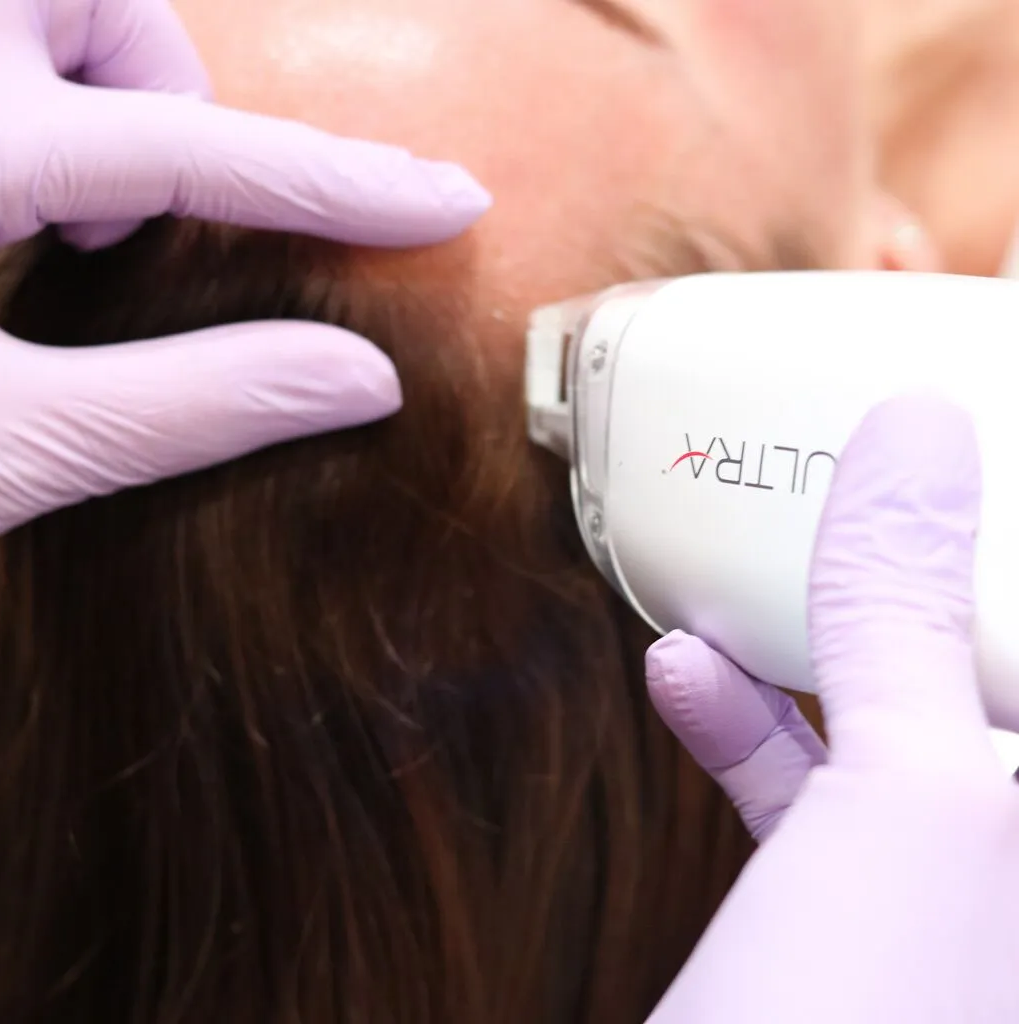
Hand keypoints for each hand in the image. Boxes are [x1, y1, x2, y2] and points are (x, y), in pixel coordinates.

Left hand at [0, 0, 491, 534]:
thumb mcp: (18, 449)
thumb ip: (190, 404)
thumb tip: (363, 381)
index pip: (192, 154)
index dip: (339, 187)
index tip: (449, 200)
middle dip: (157, 71)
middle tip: (146, 189)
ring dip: (90, 64)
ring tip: (79, 191)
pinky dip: (34, 85)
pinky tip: (19, 195)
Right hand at [644, 395, 1018, 1023]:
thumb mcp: (911, 806)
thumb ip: (908, 614)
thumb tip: (916, 429)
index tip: (1004, 437)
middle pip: (1003, 677)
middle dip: (942, 576)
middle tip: (897, 476)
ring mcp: (968, 917)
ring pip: (918, 736)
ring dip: (830, 647)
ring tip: (753, 567)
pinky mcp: (869, 938)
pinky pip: (826, 805)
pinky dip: (756, 734)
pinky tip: (682, 675)